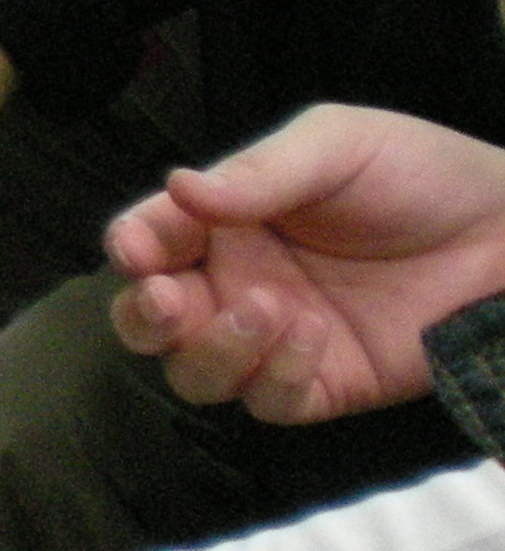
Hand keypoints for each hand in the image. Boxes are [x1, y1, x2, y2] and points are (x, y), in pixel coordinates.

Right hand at [105, 104, 504, 422]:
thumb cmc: (421, 174)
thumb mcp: (337, 145)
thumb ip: (259, 170)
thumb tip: (178, 187)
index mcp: (225, 221)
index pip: (148, 239)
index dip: (129, 247)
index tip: (137, 251)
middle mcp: (235, 283)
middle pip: (148, 322)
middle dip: (144, 317)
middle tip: (169, 300)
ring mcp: (276, 341)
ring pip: (197, 375)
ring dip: (213, 350)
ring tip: (267, 308)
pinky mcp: (324, 386)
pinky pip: (269, 404)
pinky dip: (276, 376)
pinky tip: (313, 334)